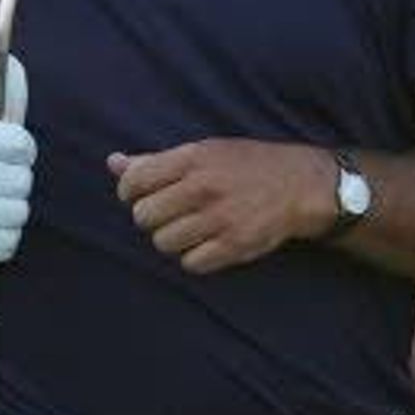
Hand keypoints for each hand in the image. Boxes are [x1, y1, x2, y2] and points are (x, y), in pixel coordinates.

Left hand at [109, 139, 332, 276]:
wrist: (300, 185)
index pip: (134, 182)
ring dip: (173, 239)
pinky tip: (208, 244)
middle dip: (153, 218)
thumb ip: (156, 160)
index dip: (130, 193)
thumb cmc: (247, 165)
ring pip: (163, 243)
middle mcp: (203, 188)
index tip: (142, 196)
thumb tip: (113, 163)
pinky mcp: (234, 245)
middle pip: (143, 217)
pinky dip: (195, 258)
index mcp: (193, 159)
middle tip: (171, 214)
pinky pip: (190, 263)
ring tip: (191, 229)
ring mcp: (219, 219)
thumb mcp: (204, 151)